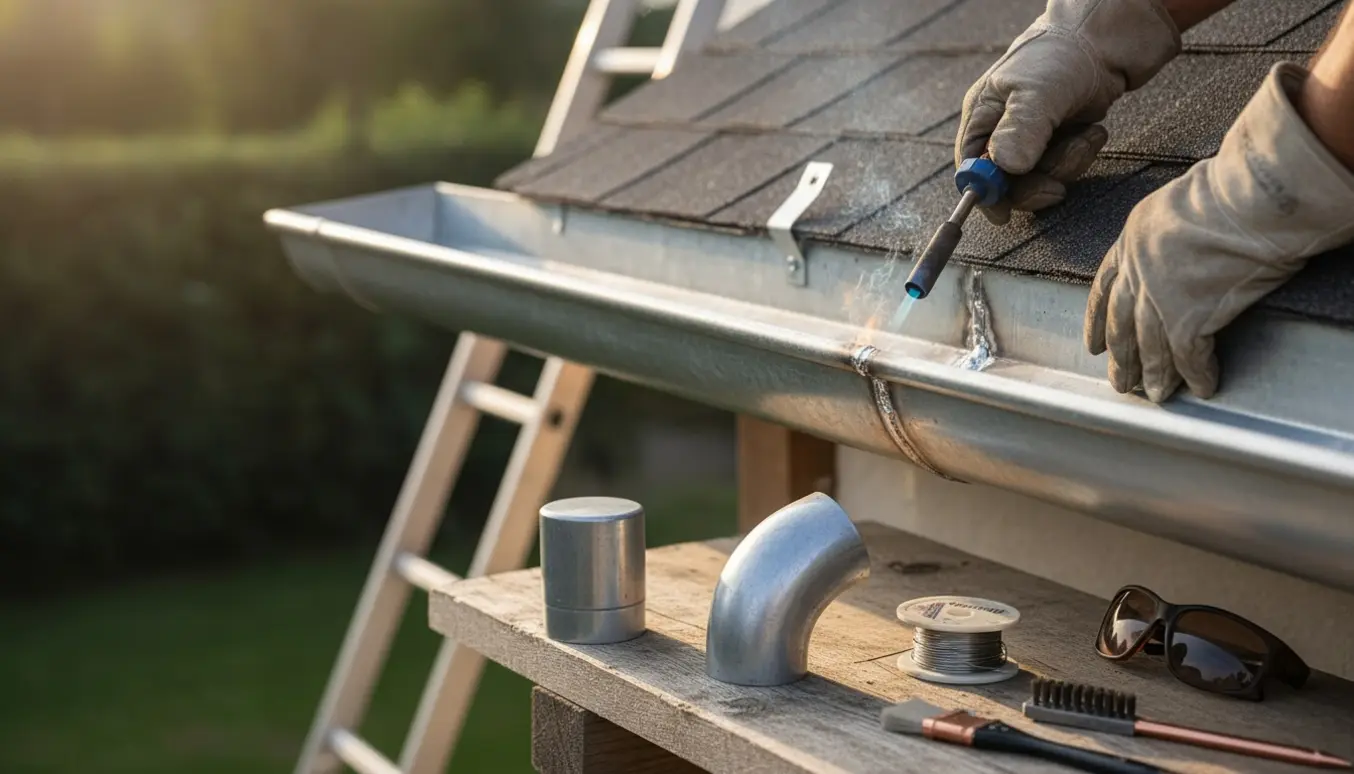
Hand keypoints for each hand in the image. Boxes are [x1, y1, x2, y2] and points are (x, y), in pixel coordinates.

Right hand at [957, 0, 1179, 223]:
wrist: (1108, 37)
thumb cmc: (1062, 55)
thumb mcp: (1037, 92)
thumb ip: (1019, 131)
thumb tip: (1004, 170)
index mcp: (983, 116)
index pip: (971, 168)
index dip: (984, 193)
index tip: (1002, 212)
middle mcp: (1003, 128)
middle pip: (1005, 182)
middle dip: (1034, 185)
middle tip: (1057, 187)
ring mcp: (1033, 135)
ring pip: (1039, 177)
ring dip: (1066, 165)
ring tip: (1085, 137)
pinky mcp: (1060, 137)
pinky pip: (1064, 166)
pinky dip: (1080, 154)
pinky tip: (1092, 131)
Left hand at [1085, 62, 1353, 402]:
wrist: (1253, 199)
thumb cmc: (1232, 191)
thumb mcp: (1177, 203)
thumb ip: (1167, 233)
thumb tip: (1180, 247)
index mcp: (1130, 240)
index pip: (1104, 289)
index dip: (1096, 321)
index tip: (1092, 346)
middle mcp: (1137, 272)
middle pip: (1122, 325)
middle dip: (1122, 359)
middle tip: (1120, 383)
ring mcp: (1159, 297)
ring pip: (1150, 347)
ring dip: (1155, 376)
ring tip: (1157, 396)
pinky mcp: (1188, 318)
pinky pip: (1190, 356)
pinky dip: (1197, 375)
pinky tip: (1204, 387)